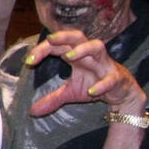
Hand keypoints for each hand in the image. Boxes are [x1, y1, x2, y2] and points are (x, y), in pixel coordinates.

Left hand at [25, 30, 146, 118]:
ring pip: (96, 47)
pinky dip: (102, 83)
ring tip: (68, 56)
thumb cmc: (93, 84)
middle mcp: (89, 55)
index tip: (29, 61)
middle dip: (63, 36)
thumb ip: (52, 98)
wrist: (120, 93)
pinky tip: (92, 91)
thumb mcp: (70, 92)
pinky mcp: (116, 77)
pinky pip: (110, 77)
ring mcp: (104, 64)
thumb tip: (32, 112)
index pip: (57, 45)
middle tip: (49, 39)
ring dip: (82, 50)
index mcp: (76, 55)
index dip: (42, 50)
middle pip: (77, 37)